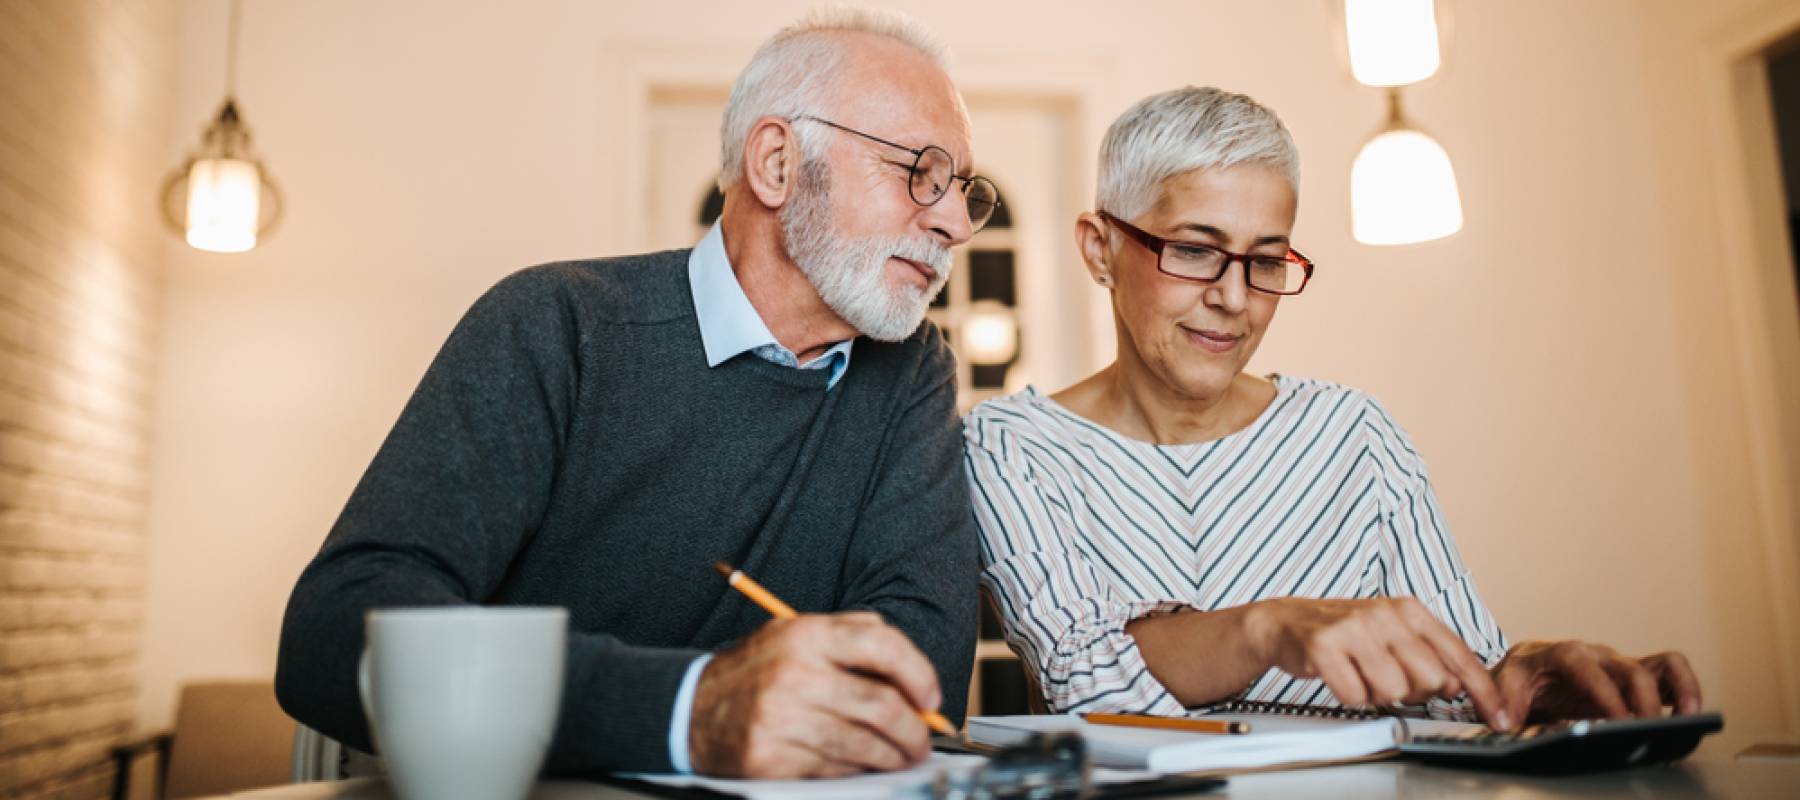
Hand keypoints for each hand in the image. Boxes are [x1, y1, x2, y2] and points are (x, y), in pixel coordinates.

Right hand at [686, 612, 940, 777]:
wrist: (690, 709)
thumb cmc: (756, 672)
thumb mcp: (797, 634)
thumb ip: (853, 637)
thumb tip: (912, 673)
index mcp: (806, 635)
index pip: (883, 645)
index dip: (919, 674)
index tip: (930, 698)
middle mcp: (795, 673)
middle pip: (881, 704)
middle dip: (914, 730)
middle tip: (923, 740)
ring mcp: (781, 718)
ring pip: (864, 743)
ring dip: (894, 755)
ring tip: (902, 756)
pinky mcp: (771, 757)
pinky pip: (835, 768)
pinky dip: (858, 769)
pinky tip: (863, 764)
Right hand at [1246, 597, 1510, 728]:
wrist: (1287, 622)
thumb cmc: (1346, 633)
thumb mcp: (1393, 635)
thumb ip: (1430, 656)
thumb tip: (1458, 685)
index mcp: (1409, 610)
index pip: (1459, 656)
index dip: (1483, 691)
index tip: (1499, 717)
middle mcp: (1385, 614)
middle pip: (1430, 680)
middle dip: (1413, 692)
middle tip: (1387, 678)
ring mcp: (1354, 628)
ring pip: (1393, 691)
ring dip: (1376, 694)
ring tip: (1360, 674)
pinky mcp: (1324, 646)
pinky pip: (1354, 695)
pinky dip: (1350, 695)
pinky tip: (1341, 676)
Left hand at [1491, 641, 1700, 725]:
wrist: (1529, 667)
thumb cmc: (1521, 675)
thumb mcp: (1505, 684)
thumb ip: (1506, 700)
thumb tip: (1506, 721)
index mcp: (1563, 653)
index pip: (1586, 667)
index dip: (1605, 693)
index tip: (1618, 720)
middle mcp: (1597, 655)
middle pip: (1630, 669)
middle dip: (1642, 701)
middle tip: (1648, 731)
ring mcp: (1619, 664)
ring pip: (1660, 664)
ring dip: (1679, 687)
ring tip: (1689, 715)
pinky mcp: (1635, 676)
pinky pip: (1668, 673)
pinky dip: (1684, 687)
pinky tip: (1690, 713)